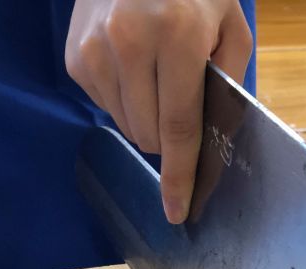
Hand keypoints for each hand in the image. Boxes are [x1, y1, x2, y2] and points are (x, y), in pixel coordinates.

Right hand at [65, 0, 252, 222]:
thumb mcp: (229, 21)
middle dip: (167, 137)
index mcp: (177, 37)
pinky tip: (131, 65)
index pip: (178, 127)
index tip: (177, 210)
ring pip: (124, 125)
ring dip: (144, 117)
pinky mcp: (75, 58)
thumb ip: (228, 78)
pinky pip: (104, 106)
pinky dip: (123, 99)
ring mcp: (95, 52)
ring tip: (155, 74)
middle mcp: (129, 45)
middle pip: (148, 135)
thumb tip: (212, 133)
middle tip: (179, 102)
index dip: (178, 175)